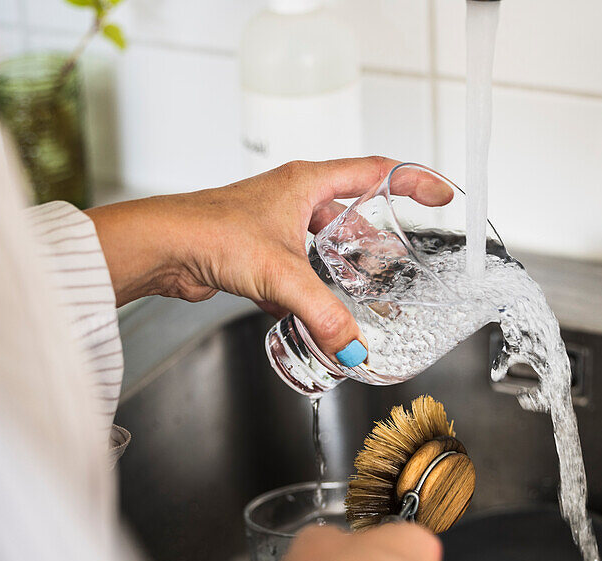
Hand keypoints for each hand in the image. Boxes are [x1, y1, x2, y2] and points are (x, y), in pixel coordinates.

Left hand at [85, 157, 450, 360]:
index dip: (412, 182)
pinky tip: (313, 311)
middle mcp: (291, 198)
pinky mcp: (255, 253)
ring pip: (320, 244)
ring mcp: (272, 225)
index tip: (439, 195)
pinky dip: (307, 289)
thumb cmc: (209, 232)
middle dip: (375, 240)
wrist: (162, 248)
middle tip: (398, 261)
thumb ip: (322, 313)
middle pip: (349, 213)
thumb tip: (351, 347)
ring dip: (340, 268)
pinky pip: (294, 269)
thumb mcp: (280, 274)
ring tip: (363, 291)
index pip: (374, 172)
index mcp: (306, 183)